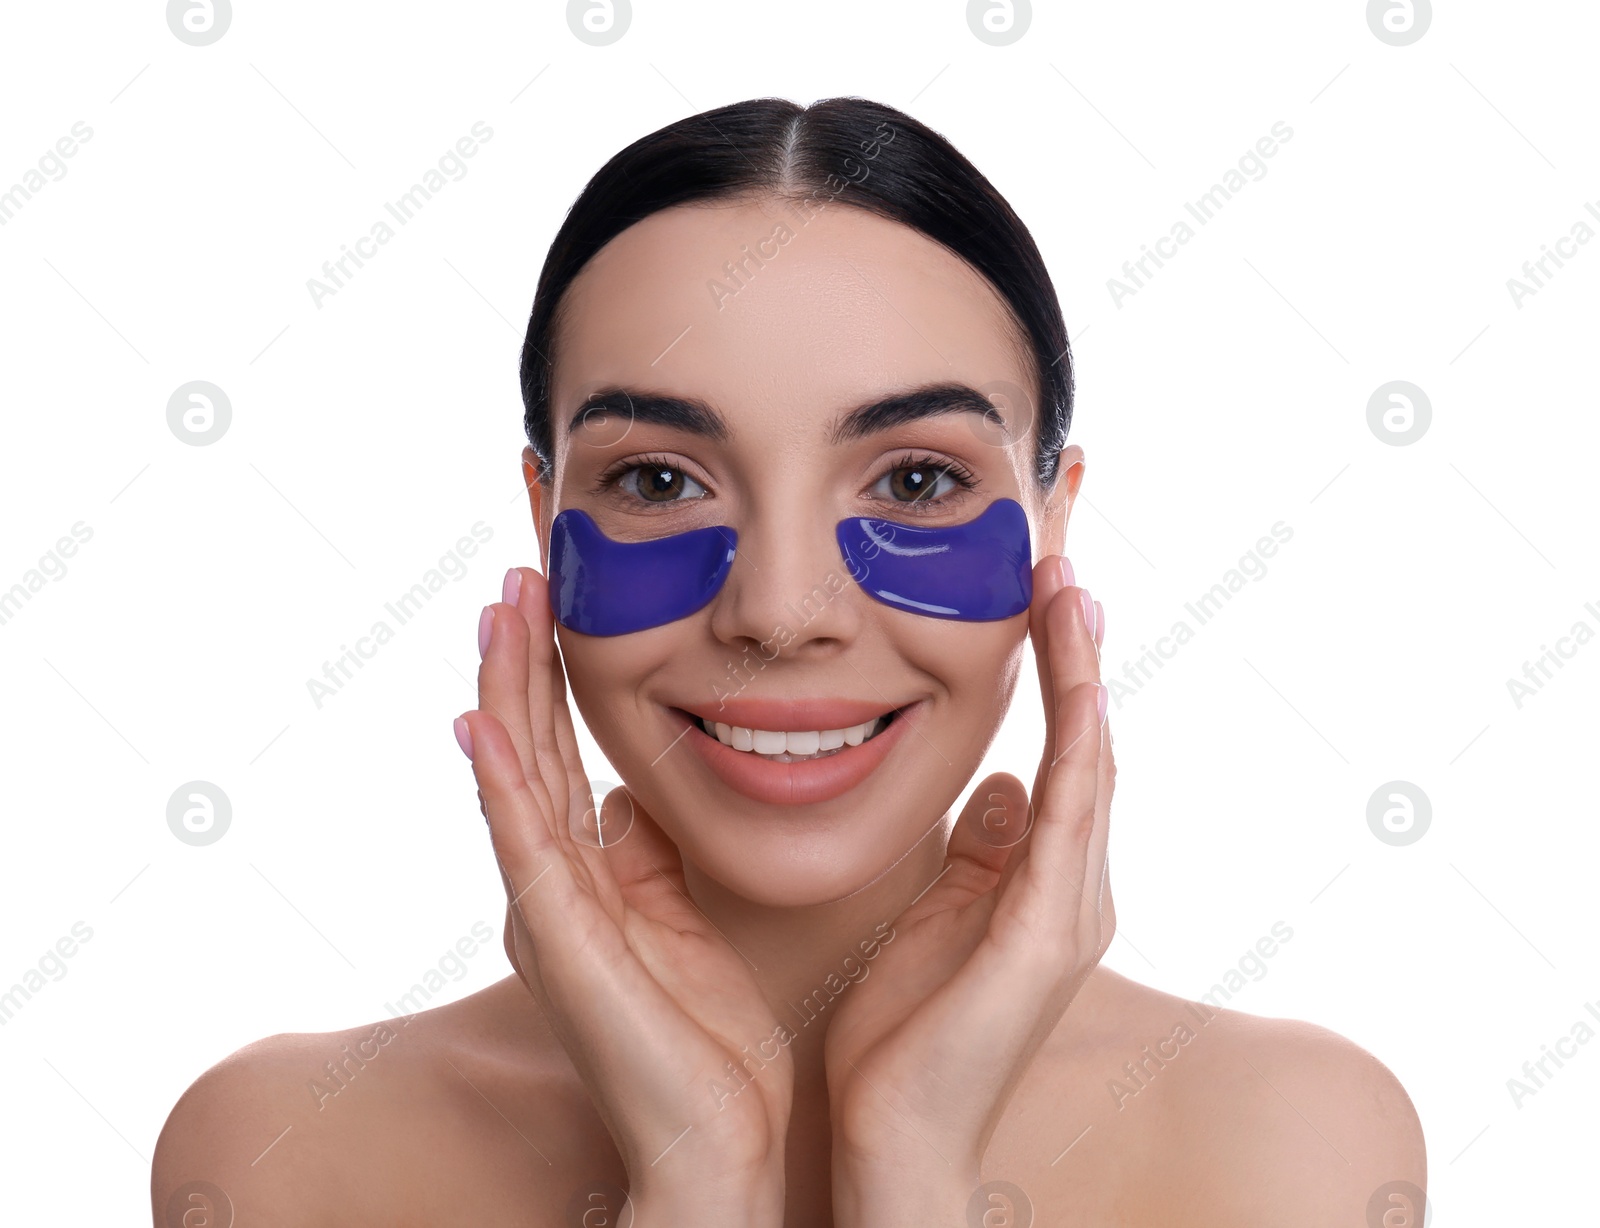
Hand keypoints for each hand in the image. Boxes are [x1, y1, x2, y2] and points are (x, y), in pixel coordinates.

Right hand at [456, 567, 790, 1223]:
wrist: (717, 1135)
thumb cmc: (705, 1034)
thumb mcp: (678, 912)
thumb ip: (646, 851)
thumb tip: (632, 791)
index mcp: (583, 873)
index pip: (558, 749)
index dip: (551, 673)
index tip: (552, 593)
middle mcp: (553, 883)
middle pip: (527, 747)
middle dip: (521, 659)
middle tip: (517, 572)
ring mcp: (549, 911)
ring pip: (516, 778)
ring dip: (505, 693)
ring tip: (499, 611)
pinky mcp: (561, 944)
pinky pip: (526, 846)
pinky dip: (501, 782)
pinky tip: (481, 722)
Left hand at [824, 555, 1114, 1211]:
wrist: (896, 1138)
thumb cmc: (905, 1034)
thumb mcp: (937, 914)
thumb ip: (979, 851)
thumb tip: (1001, 785)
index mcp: (1045, 878)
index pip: (1063, 748)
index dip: (1059, 666)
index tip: (1040, 584)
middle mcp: (1078, 883)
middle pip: (1091, 736)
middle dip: (1078, 643)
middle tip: (1063, 550)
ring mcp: (1074, 906)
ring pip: (1092, 756)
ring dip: (1082, 665)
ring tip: (1067, 578)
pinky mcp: (1053, 930)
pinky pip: (1074, 807)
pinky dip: (1077, 731)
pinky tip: (1075, 669)